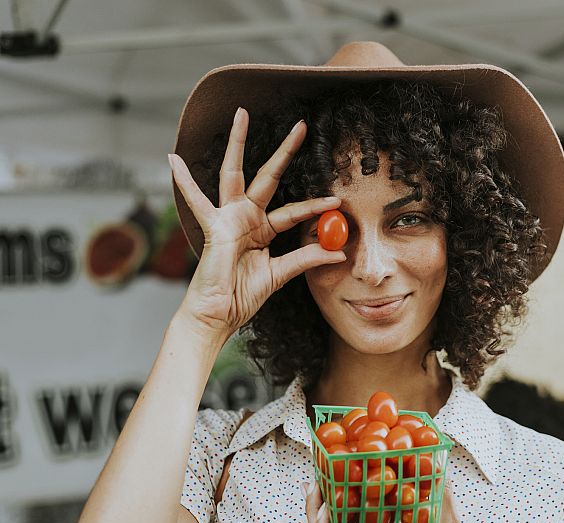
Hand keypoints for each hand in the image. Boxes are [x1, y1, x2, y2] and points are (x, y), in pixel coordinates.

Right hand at [168, 107, 346, 339]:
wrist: (218, 315)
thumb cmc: (242, 297)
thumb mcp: (280, 275)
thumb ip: (305, 259)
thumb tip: (338, 252)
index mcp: (261, 230)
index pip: (293, 211)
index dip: (314, 205)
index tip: (337, 200)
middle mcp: (245, 218)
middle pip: (267, 177)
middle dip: (285, 151)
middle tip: (301, 126)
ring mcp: (228, 218)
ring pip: (234, 173)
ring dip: (237, 143)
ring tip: (241, 114)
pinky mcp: (214, 227)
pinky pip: (197, 201)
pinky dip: (184, 181)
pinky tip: (173, 159)